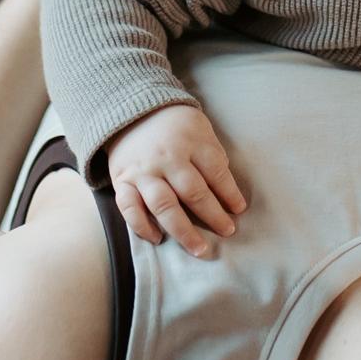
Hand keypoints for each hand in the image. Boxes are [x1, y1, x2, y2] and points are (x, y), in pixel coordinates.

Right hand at [106, 103, 248, 258]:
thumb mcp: (201, 130)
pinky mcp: (122, 181)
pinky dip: (141, 226)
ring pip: (164, 205)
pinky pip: (129, 208)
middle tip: (227, 231)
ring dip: (183, 231)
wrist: (133, 110)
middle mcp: (167, 158)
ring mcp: (143, 171)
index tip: (238, 210)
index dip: (230, 194)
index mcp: (191, 142)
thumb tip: (225, 193)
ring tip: (199, 248)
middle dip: (213, 216)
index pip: (216, 173)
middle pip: (193, 193)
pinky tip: (157, 239)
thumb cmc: (176, 126)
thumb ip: (211, 157)